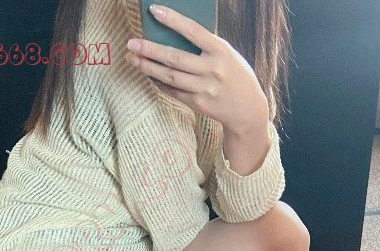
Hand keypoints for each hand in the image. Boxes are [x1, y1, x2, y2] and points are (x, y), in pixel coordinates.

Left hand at [124, 3, 268, 134]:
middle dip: (150, 50)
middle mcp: (212, 70)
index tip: (153, 10)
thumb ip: (205, 45)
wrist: (247, 109)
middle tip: (131, 43)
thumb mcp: (227, 54)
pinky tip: (147, 74)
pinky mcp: (199, 104)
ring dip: (149, 67)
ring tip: (132, 58)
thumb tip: (174, 33)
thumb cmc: (235, 74)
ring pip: (171, 77)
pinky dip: (159, 83)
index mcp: (221, 50)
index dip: (172, 20)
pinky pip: (174, 92)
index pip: (193, 31)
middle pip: (175, 58)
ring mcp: (205, 89)